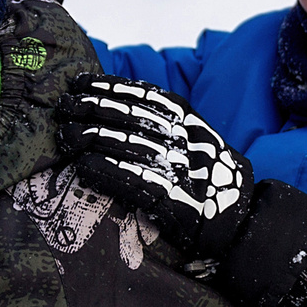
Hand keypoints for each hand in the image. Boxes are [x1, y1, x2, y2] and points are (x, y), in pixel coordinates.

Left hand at [59, 77, 306, 306]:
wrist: (244, 223)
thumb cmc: (214, 181)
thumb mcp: (198, 141)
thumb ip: (167, 125)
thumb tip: (121, 105)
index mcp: (190, 122)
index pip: (143, 96)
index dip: (108, 87)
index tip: (78, 83)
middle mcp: (184, 140)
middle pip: (130, 116)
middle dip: (91, 108)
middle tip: (62, 106)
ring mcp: (180, 169)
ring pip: (127, 144)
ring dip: (90, 136)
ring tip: (64, 134)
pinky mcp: (173, 200)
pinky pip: (134, 181)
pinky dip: (106, 172)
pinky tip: (83, 166)